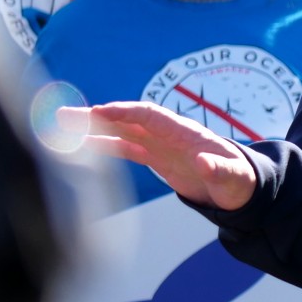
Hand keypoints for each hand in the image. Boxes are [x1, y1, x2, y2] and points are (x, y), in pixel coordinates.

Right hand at [58, 102, 258, 209]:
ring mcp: (161, 144)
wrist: (240, 189)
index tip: (98, 111)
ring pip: (121, 131)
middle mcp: (169, 134)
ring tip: (61, 126)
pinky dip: (104, 145)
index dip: (124, 112)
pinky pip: (125, 147)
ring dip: (93, 129)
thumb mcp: (233, 177)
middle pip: (127, 119)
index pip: (149, 115)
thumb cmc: (240, 181)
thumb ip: (220, 170)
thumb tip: (205, 163)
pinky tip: (81, 147)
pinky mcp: (156, 157)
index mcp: (185, 132)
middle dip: (96, 116)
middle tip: (63, 115)